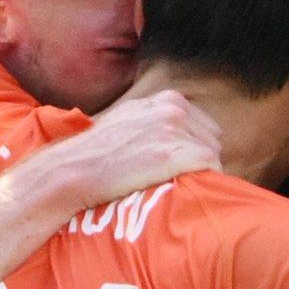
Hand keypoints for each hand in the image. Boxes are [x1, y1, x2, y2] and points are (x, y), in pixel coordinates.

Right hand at [42, 89, 221, 209]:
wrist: (76, 168)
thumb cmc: (97, 150)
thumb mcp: (129, 117)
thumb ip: (154, 117)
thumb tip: (173, 131)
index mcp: (166, 99)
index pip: (203, 123)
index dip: (195, 145)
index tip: (183, 163)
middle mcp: (174, 109)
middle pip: (211, 138)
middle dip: (200, 157)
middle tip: (182, 177)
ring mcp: (175, 130)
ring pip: (212, 154)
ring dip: (202, 171)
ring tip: (180, 184)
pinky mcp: (176, 153)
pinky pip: (211, 167)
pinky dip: (205, 179)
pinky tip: (188, 188)